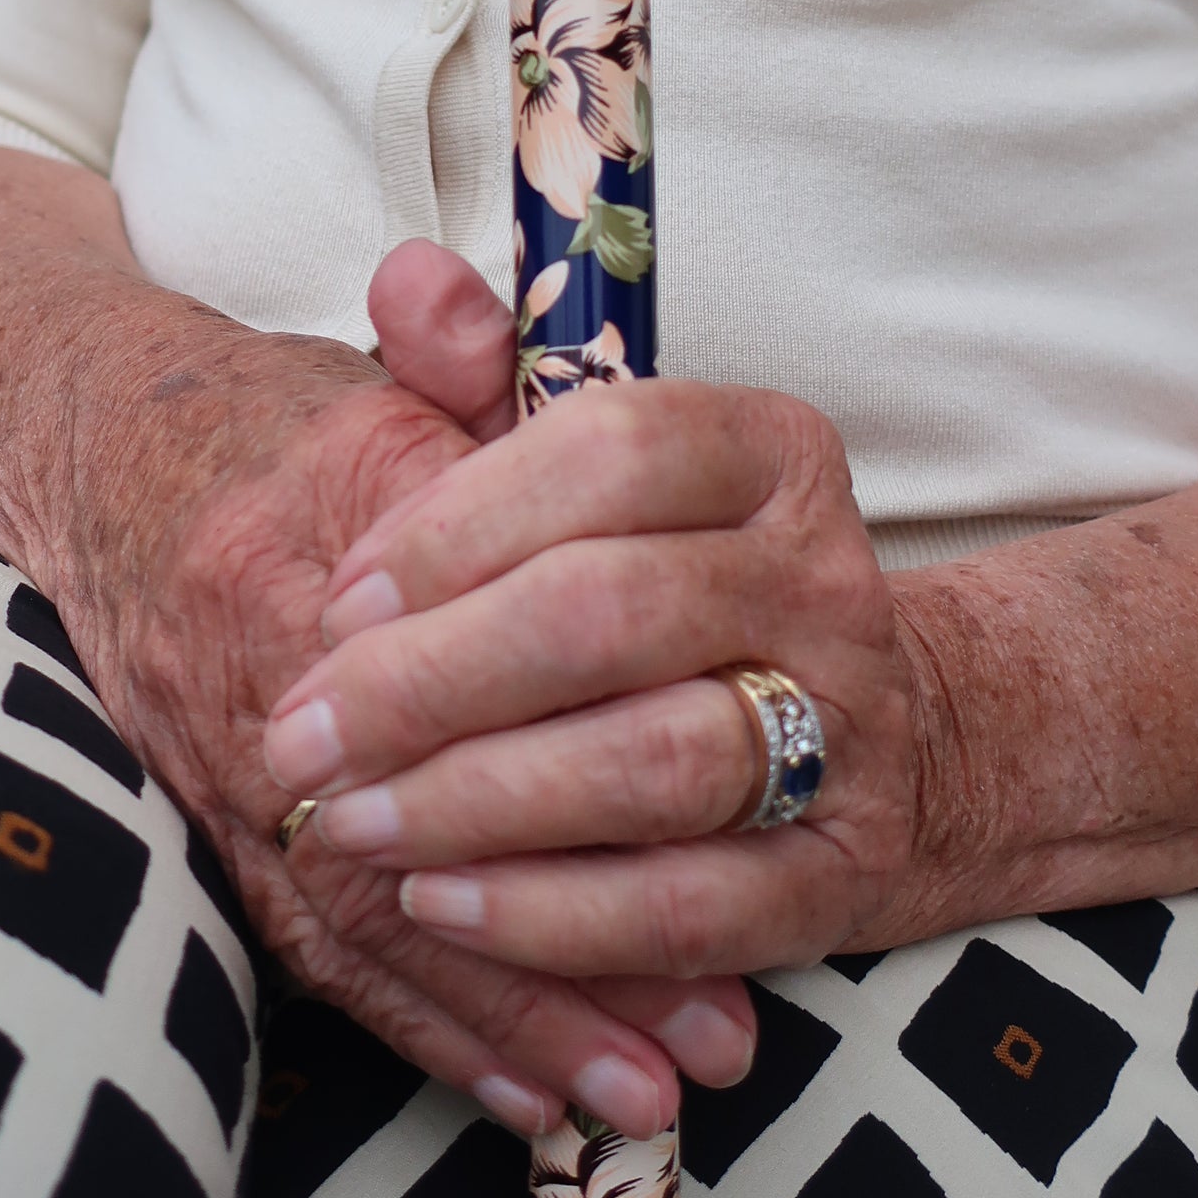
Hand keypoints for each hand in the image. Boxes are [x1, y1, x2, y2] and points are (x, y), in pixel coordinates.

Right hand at [0, 147, 752, 1134]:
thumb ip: (451, 349)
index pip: (449, 682)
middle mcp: (255, 685)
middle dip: (565, 953)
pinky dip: (428, 1030)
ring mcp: (220, 772)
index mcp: (300, 550)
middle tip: (712, 1037)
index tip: (727, 851)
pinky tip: (530, 1099)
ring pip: (371, 928)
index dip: (572, 775)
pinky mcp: (215, 828)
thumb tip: (460, 304)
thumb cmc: (274, 425)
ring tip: (647, 1098)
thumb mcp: (375, 377)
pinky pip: (318, 956)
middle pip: (414, 847)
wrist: (86, 455)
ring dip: (508, 1021)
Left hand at [262, 246, 922, 980]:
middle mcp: (824, 577)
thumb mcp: (588, 467)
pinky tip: (441, 905)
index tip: (341, 596)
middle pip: (611, 613)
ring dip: (479, 804)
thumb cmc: (672, 583)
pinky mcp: (840, 874)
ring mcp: (849, 729)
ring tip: (350, 827)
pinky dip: (554, 916)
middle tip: (300, 737)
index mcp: (765, 452)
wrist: (897, 737)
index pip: (611, 451)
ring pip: (656, 761)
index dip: (458, 524)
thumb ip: (481, 372)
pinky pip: (691, 906)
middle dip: (431, 681)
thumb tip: (403, 280)